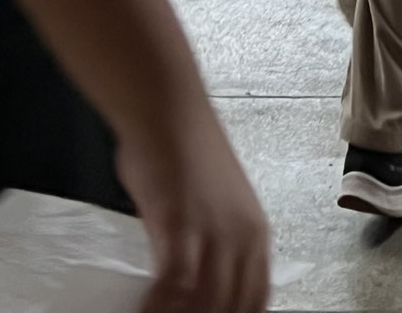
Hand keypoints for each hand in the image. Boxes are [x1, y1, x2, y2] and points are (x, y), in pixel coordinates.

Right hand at [117, 107, 268, 312]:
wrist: (168, 107)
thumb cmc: (183, 146)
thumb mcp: (210, 203)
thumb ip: (205, 243)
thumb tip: (189, 279)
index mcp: (255, 231)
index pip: (257, 298)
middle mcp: (242, 235)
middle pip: (233, 308)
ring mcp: (214, 232)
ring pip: (206, 305)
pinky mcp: (181, 225)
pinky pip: (172, 287)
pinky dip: (156, 305)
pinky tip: (143, 308)